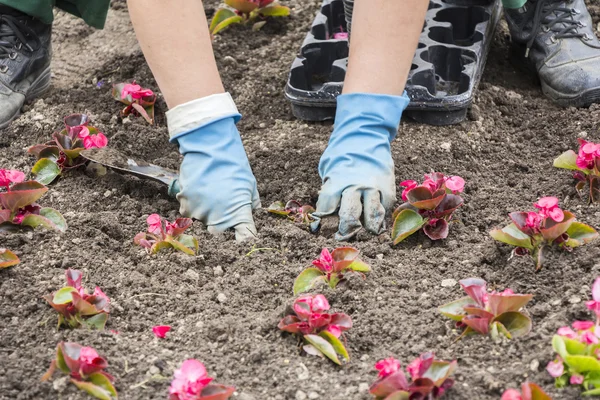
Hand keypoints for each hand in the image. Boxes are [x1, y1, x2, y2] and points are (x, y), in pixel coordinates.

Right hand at [173, 116, 259, 240]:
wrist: (210, 148)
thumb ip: (251, 204)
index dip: (244, 239)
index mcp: (238, 215)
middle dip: (221, 222)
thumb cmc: (234, 166)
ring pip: (202, 220)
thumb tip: (252, 212)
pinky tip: (199, 187)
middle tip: (222, 201)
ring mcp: (200, 213)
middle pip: (218, 232)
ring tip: (210, 190)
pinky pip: (189, 210)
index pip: (245, 237)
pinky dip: (193, 202)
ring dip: (205, 210)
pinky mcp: (185, 204)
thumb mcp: (250, 185)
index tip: (243, 237)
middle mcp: (218, 219)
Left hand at [311, 92, 408, 239]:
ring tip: (363, 234)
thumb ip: (329, 191)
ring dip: (367, 229)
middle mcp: (355, 185)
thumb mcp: (329, 170)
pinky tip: (376, 226)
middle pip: (350, 216)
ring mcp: (373, 187)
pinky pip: (385, 209)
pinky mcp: (388, 188)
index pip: (327, 207)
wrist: (365, 137)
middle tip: (342, 237)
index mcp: (337, 180)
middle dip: (345, 231)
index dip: (322, 221)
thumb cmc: (342, 158)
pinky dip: (381, 220)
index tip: (320, 229)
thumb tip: (321, 217)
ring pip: (372, 216)